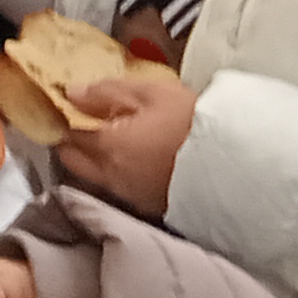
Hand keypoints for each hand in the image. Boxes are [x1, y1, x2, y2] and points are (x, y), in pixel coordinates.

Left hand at [57, 76, 198, 217]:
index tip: (62, 106)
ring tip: (107, 138)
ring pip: (92, 176)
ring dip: (90, 159)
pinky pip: (116, 188)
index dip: (61, 117)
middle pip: (72, 159)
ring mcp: (128, 194)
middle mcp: (110, 175)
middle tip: (79, 121)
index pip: (66, 133)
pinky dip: (113, 173)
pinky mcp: (148, 205)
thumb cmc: (194, 121)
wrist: (236, 162)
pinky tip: (129, 159)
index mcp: (107, 145)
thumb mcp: (152, 93)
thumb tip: (71, 92)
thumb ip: (107, 91)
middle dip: (69, 140)